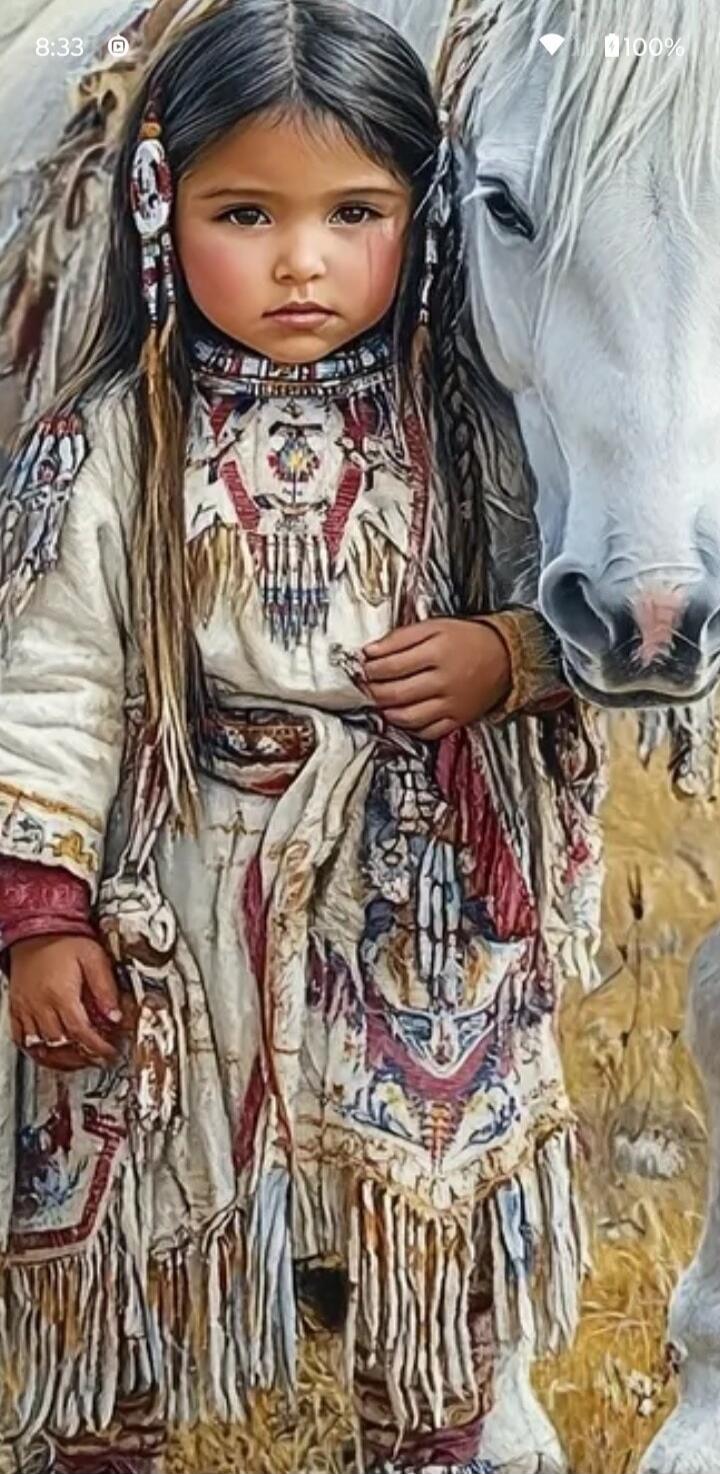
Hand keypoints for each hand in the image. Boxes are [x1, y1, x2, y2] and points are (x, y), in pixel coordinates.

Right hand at [9, 935, 121, 1071]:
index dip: (97, 1047)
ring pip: (40, 1046)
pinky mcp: (15, 1007)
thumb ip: (106, 988)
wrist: (36, 930)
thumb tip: (116, 1015)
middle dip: (81, 1055)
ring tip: (77, 1060)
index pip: (81, 1031)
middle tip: (97, 1057)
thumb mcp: (94, 958)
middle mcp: (40, 1004)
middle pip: (60, 1043)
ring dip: (60, 1058)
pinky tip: (49, 1053)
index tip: (109, 1052)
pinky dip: (35, 1051)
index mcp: (61, 993)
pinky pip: (21, 1039)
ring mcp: (25, 1008)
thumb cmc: (64, 941)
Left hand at [363, 618, 510, 738]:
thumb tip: (371, 651)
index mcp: (437, 653)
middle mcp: (444, 681)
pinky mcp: (458, 719)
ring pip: (408, 717)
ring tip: (380, 702)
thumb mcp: (435, 626)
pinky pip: (428, 732)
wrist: (505, 657)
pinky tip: (402, 716)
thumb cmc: (468, 640)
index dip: (371, 668)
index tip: (364, 667)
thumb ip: (401, 637)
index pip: (392, 666)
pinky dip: (410, 728)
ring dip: (387, 711)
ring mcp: (451, 704)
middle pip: (396, 693)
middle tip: (365, 686)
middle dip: (374, 691)